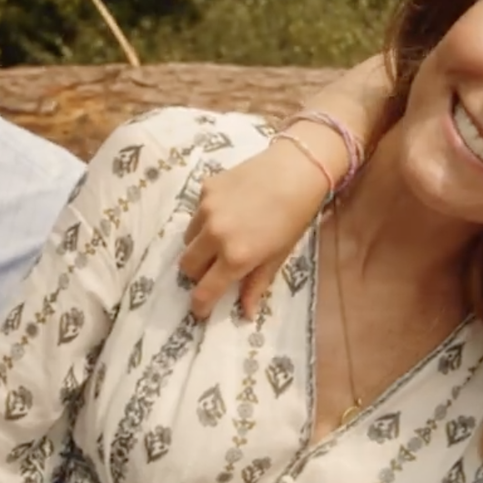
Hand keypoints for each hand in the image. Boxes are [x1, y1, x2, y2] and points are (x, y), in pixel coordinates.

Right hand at [178, 135, 331, 320]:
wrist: (296, 169)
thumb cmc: (294, 216)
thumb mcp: (278, 255)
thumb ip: (257, 284)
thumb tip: (246, 313)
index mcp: (235, 257)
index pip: (204, 291)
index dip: (199, 305)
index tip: (200, 310)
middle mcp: (215, 235)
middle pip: (186, 266)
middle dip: (197, 273)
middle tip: (213, 269)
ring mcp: (206, 209)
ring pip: (187, 239)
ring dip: (199, 245)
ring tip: (222, 237)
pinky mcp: (205, 188)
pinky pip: (196, 213)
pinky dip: (205, 219)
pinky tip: (228, 211)